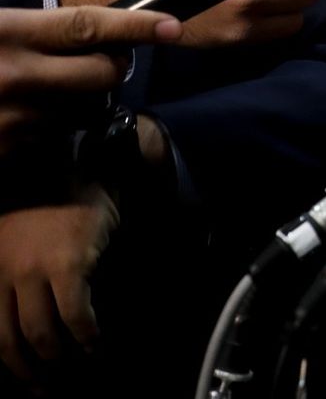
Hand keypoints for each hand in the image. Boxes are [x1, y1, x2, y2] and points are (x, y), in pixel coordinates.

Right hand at [0, 7, 179, 154]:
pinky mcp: (8, 150)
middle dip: (112, 68)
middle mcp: (16, 75)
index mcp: (7, 33)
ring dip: (82, 102)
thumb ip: (36, 32)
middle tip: (100, 63)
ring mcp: (13, 117)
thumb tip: (95, 35)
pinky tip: (24, 115)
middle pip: (103, 73)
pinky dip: (51, 127)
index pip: (87, 26)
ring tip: (48, 91)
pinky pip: (54, 137)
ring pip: (85, 110)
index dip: (136, 25)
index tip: (171, 27)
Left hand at [0, 183, 117, 382]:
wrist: (77, 169)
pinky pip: (75, 314)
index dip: (8, 364)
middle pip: (10, 339)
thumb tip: (19, 329)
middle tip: (47, 389)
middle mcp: (4, 272)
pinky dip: (85, 337)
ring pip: (40, 332)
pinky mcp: (70, 265)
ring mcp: (35, 269)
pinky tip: (94, 346)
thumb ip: (9, 280)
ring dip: (59, 357)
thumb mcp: (10, 243)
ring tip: (76, 367)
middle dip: (30, 371)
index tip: (26, 382)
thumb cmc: (45, 207)